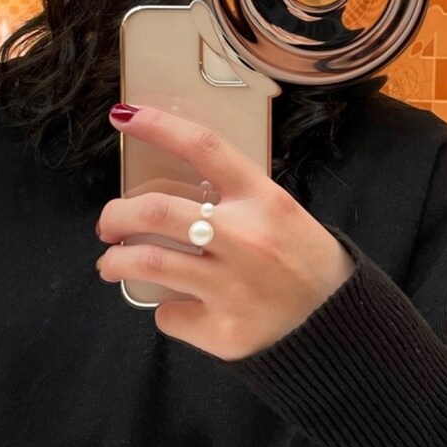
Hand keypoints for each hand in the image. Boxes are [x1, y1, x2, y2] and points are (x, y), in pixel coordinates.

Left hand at [95, 105, 354, 360]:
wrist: (337, 322)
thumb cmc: (304, 259)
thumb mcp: (279, 212)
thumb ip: (232, 201)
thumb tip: (170, 196)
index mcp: (263, 199)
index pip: (204, 148)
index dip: (158, 126)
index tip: (123, 117)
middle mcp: (246, 238)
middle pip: (156, 211)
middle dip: (115, 215)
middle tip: (108, 225)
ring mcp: (232, 286)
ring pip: (148, 263)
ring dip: (116, 261)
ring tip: (112, 264)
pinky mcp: (223, 330)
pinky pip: (171, 314)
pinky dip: (166, 308)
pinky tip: (176, 307)